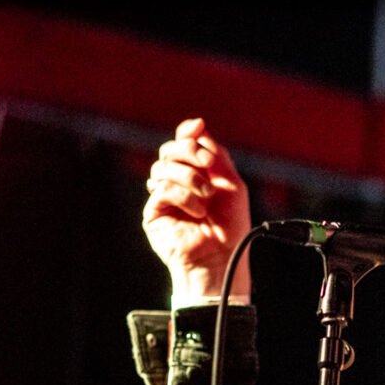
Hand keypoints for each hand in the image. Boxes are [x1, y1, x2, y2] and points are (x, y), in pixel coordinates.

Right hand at [143, 118, 251, 304]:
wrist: (222, 257)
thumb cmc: (231, 226)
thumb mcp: (231, 184)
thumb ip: (216, 155)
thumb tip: (197, 126)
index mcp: (196, 174)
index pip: (183, 143)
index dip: (188, 133)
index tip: (197, 127)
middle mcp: (178, 183)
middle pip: (170, 150)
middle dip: (189, 150)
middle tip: (207, 163)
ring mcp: (164, 197)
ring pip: (163, 167)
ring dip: (190, 177)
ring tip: (207, 197)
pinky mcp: (154, 212)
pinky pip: (161, 189)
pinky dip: (183, 196)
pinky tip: (197, 212)